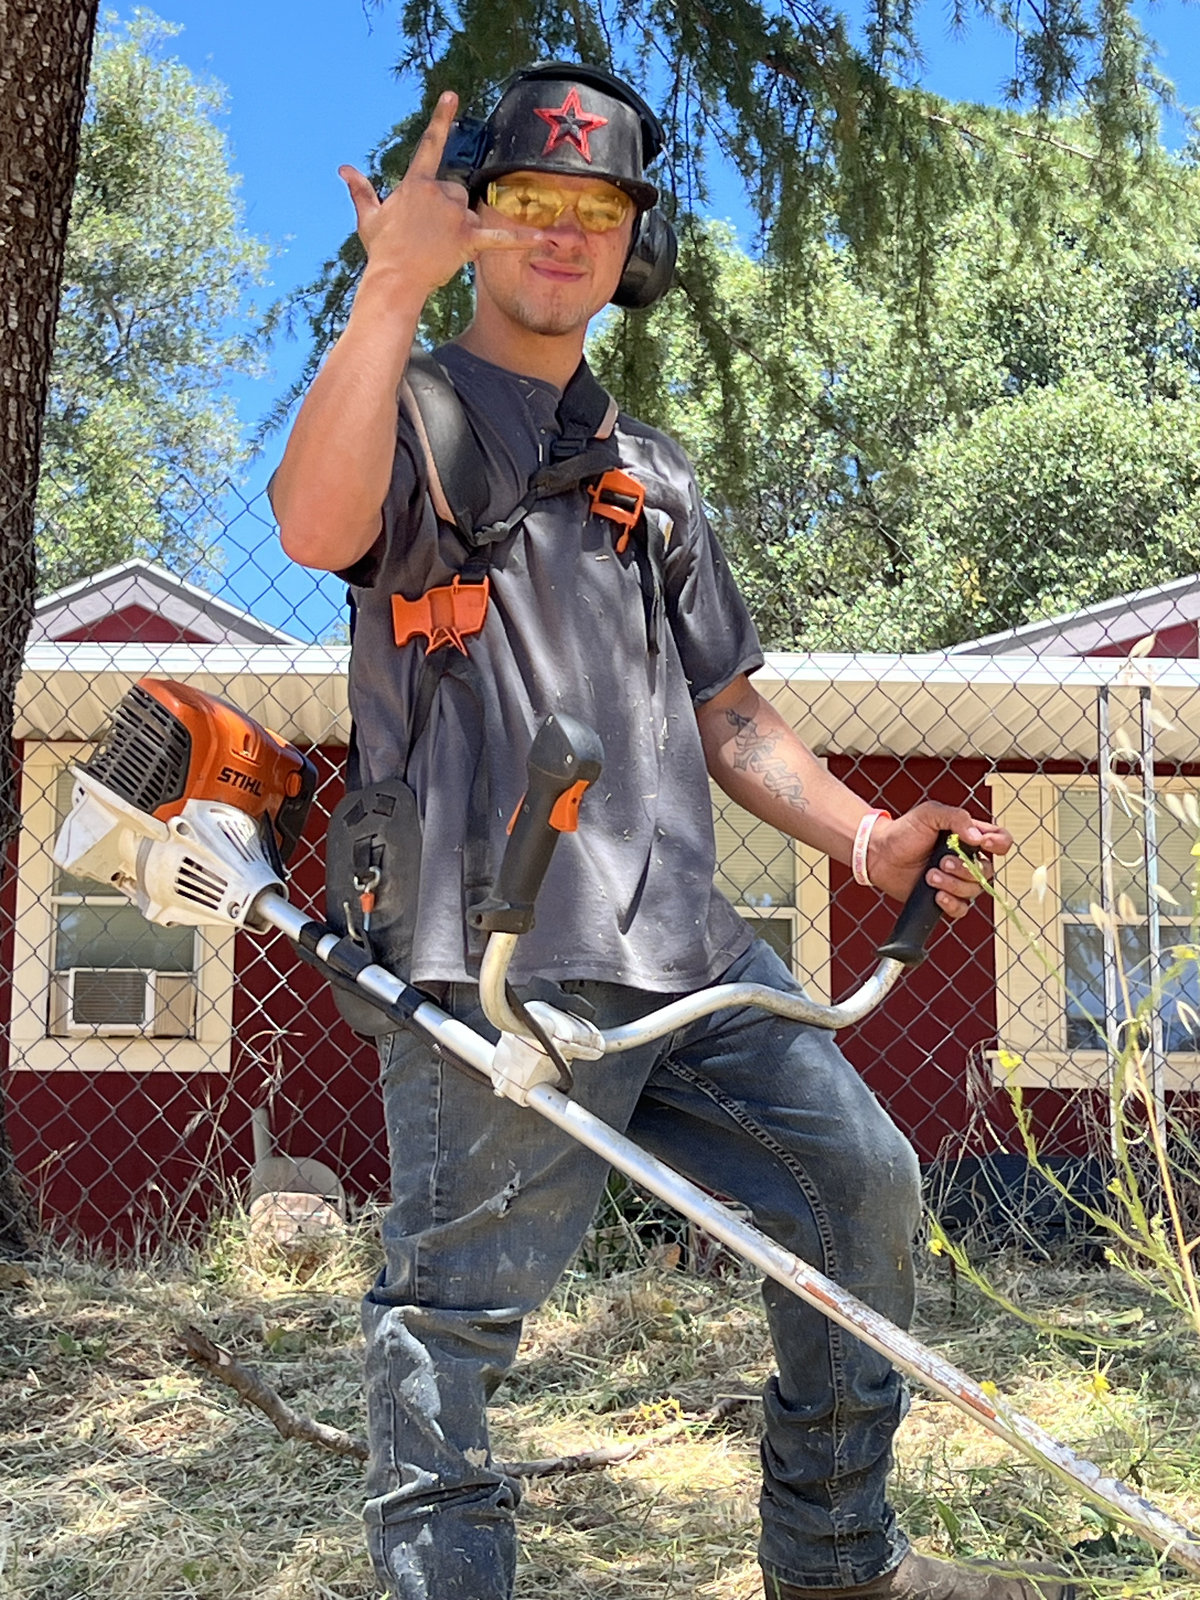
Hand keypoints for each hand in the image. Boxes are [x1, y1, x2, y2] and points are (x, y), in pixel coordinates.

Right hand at [338, 91, 541, 298]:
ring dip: (461, 229)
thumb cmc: (382, 250)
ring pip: (469, 213)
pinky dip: (523, 240)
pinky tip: (545, 239)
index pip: (431, 144)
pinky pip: (501, 237)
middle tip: (429, 235)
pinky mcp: (467, 238)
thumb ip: (361, 190)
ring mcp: (454, 214)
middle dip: (448, 212)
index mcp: (416, 183)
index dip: (442, 119)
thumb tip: (343, 168)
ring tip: (439, 248)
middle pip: (456, 192)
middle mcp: (437, 192)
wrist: (393, 278)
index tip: (453, 96)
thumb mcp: (369, 218)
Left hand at [867, 804, 1011, 919]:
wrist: (879, 854)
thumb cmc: (903, 831)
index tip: (983, 844)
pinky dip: (952, 904)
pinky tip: (937, 895)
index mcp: (969, 836)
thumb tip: (978, 837)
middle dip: (966, 869)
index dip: (1000, 844)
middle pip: (988, 871)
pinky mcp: (944, 898)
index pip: (1000, 841)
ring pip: (974, 891)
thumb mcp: (930, 813)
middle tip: (942, 862)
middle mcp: (966, 860)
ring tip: (930, 875)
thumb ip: (957, 818)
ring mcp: (956, 880)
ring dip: (953, 885)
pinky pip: (961, 909)